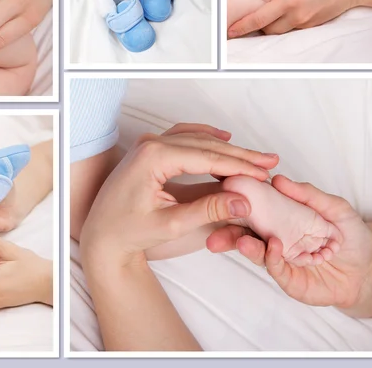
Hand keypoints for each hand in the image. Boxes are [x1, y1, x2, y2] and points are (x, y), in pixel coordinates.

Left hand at [79, 123, 278, 266]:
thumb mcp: (171, 224)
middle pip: (204, 144)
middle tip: (269, 160)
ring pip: (195, 139)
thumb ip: (208, 210)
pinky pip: (182, 137)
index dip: (239, 165)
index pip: (207, 157)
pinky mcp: (149, 150)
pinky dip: (204, 138)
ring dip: (225, 147)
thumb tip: (244, 201)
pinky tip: (221, 138)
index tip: (264, 173)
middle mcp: (150, 144)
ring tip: (253, 156)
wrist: (101, 234)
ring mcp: (148, 144)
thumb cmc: (128, 231)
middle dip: (238, 154)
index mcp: (153, 157)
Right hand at [207, 175, 371, 316]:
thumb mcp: (334, 208)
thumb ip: (307, 195)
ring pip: (253, 250)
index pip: (252, 207)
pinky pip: (274, 268)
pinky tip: (273, 247)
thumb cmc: (350, 238)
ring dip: (243, 245)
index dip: (236, 200)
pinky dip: (271, 257)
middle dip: (225, 229)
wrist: (368, 271)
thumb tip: (278, 180)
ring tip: (241, 241)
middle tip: (213, 223)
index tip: (222, 190)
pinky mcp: (288, 278)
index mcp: (279, 217)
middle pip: (243, 231)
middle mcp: (273, 236)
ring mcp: (278, 258)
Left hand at [227, 0, 360, 36]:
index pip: (260, 17)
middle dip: (255, 24)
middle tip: (246, 17)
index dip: (243, 25)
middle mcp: (296, 14)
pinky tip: (279, 13)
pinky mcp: (311, 25)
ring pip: (277, 31)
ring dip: (268, 25)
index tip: (231, 29)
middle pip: (266, 28)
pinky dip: (281, 23)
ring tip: (262, 14)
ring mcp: (304, 22)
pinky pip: (290, 29)